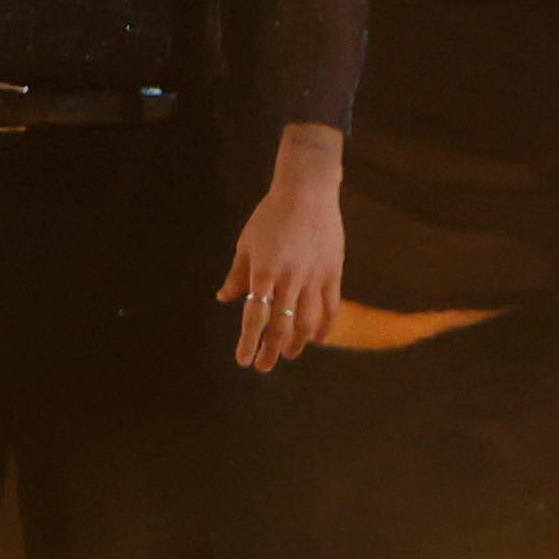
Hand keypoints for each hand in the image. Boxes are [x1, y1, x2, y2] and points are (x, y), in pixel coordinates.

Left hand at [221, 162, 344, 369]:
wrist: (307, 191)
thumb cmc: (271, 216)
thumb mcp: (246, 243)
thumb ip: (237, 274)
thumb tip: (224, 299)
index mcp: (263, 271)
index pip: (255, 316)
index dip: (249, 342)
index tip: (243, 361)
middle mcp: (289, 278)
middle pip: (281, 326)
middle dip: (271, 351)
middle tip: (264, 366)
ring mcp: (314, 276)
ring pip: (307, 321)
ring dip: (297, 343)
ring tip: (288, 354)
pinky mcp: (333, 272)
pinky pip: (331, 307)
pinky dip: (325, 326)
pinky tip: (318, 339)